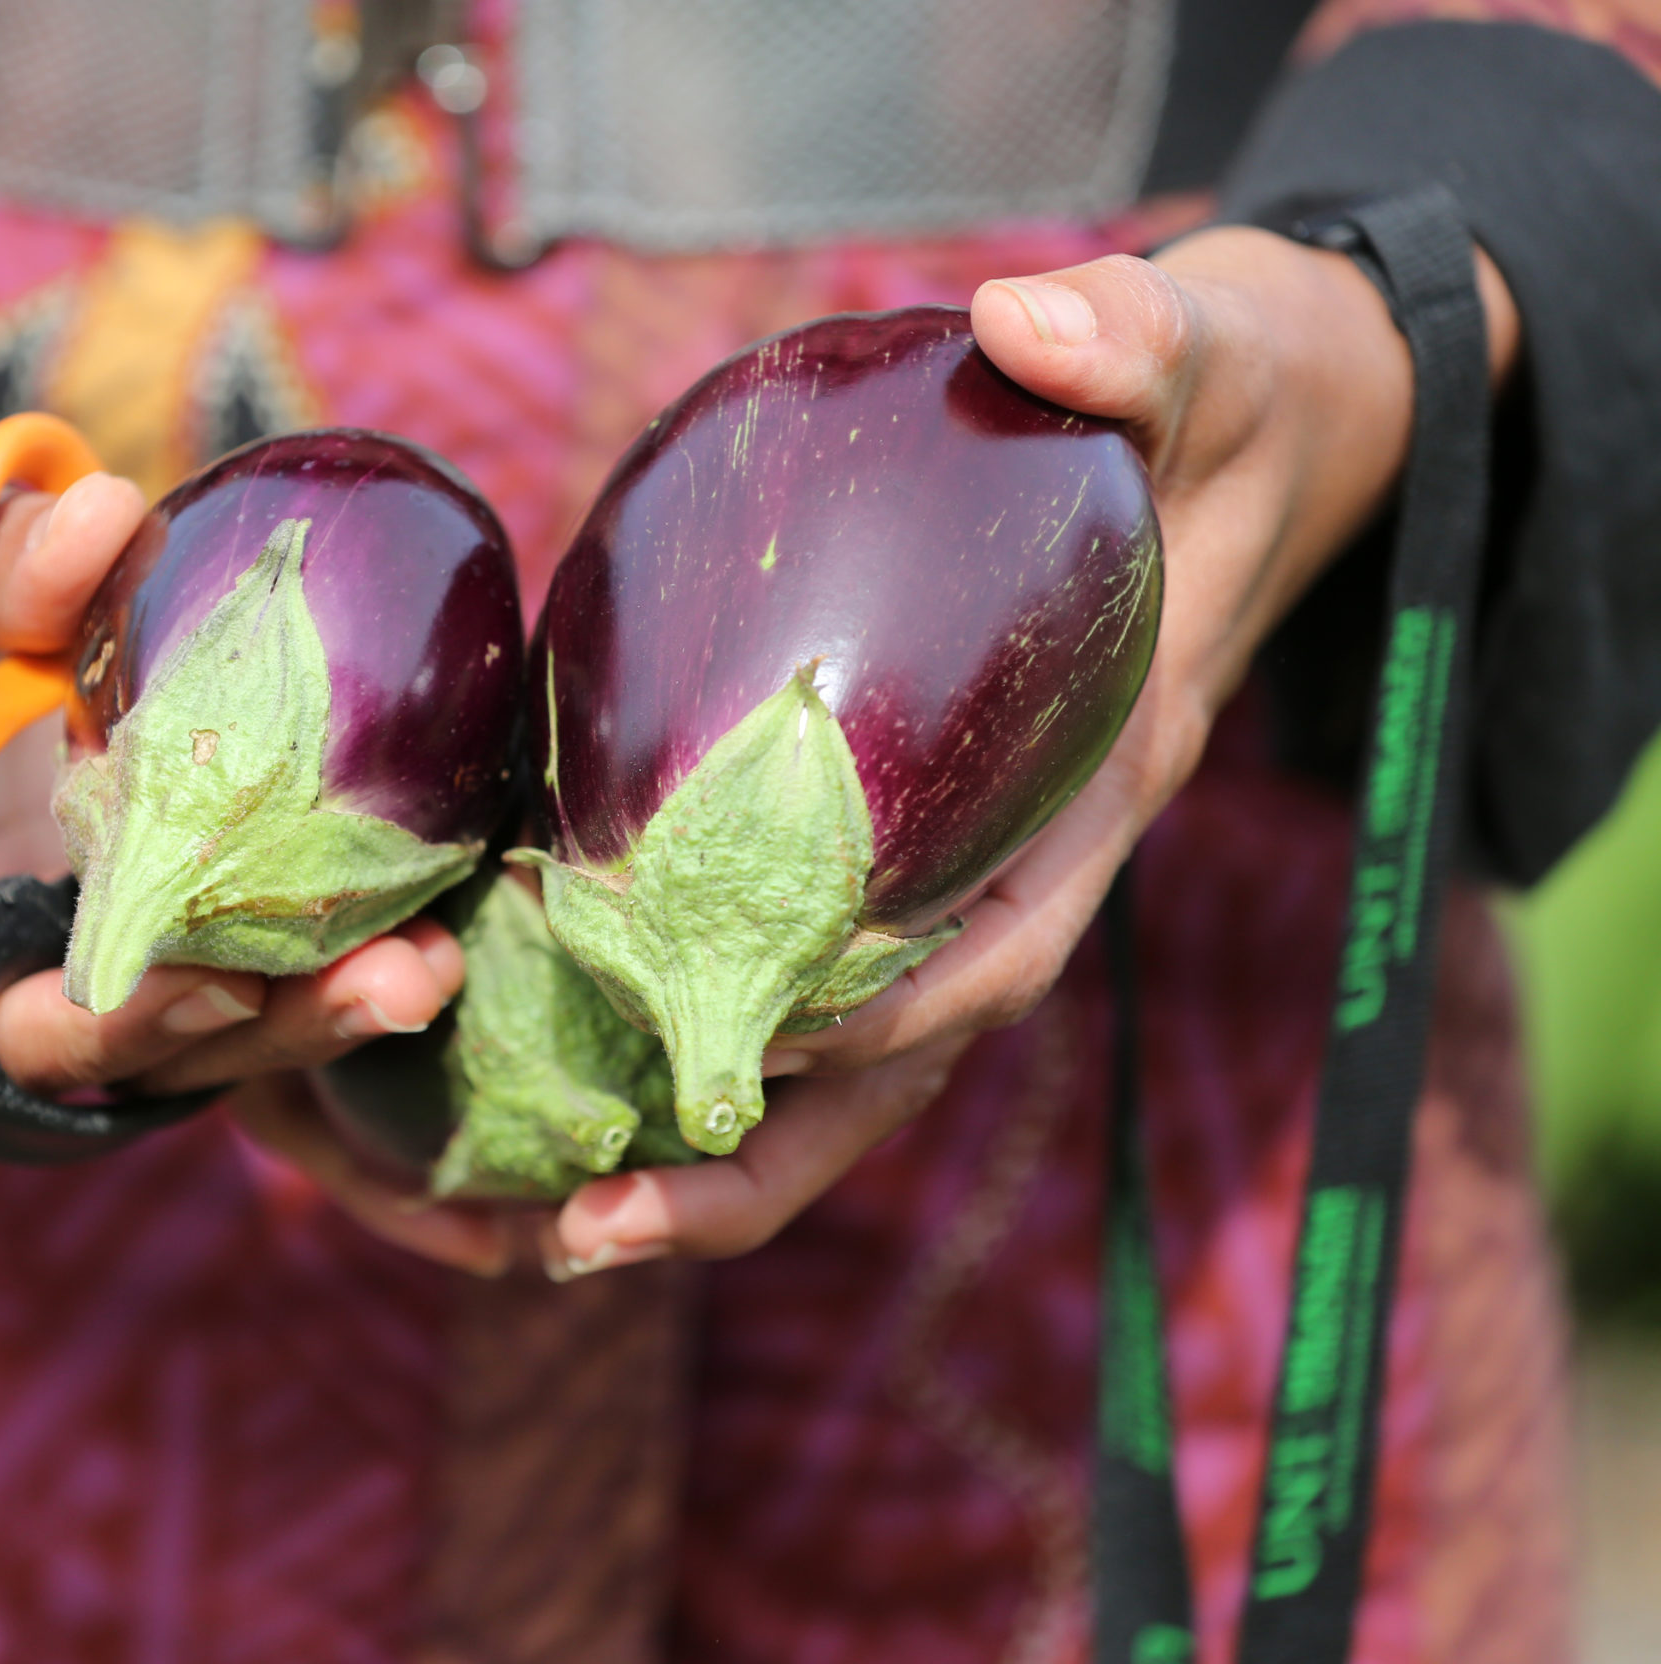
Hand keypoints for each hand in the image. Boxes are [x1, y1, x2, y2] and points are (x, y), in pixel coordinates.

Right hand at [0, 405, 462, 1100]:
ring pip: (224, 1022)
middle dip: (279, 1027)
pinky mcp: (172, 908)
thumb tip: (98, 523)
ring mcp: (101, 952)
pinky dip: (336, 942)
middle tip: (400, 982)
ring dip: (330, 1004)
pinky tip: (439, 910)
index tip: (220, 978)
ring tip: (436, 960)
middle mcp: (12, 973)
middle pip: (158, 1055)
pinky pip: (258, 948)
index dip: (120, 1025)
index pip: (19, 1035)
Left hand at [539, 226, 1523, 1270]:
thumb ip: (1141, 340)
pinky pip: (785, 976)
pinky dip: (684, 1035)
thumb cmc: (1213, 408)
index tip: (759, 1063)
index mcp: (1099, 794)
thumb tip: (1030, 319)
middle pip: (892, 1067)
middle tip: (598, 1228)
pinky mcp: (886, 857)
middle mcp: (1021, 871)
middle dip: (759, 1163)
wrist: (1232, 442)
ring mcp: (954, 880)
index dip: (889, 1018)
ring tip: (548, 1221)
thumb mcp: (1210, 351)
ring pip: (832, 1064)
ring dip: (704, 1152)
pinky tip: (551, 1056)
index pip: (999, 941)